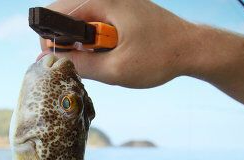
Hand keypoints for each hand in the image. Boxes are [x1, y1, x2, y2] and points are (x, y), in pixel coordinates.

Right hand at [40, 0, 197, 87]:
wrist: (194, 49)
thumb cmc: (160, 57)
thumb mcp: (116, 69)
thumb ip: (81, 65)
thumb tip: (52, 62)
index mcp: (103, 1)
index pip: (56, 13)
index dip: (49, 39)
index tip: (60, 60)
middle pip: (66, 15)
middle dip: (67, 42)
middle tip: (86, 63)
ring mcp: (115, 1)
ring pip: (81, 21)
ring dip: (84, 43)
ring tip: (104, 58)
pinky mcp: (122, 9)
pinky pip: (96, 22)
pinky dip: (97, 41)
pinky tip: (113, 53)